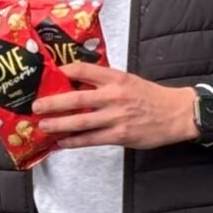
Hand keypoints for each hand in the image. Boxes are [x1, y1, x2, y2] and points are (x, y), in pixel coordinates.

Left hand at [32, 62, 198, 148]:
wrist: (176, 113)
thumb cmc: (149, 95)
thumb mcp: (127, 79)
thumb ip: (104, 80)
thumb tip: (76, 80)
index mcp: (116, 78)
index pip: (84, 70)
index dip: (65, 71)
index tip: (49, 74)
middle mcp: (114, 96)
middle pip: (77, 99)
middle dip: (53, 103)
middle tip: (36, 106)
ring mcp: (117, 117)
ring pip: (82, 122)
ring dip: (59, 124)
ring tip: (43, 125)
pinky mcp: (120, 135)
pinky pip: (92, 139)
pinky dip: (75, 141)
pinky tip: (61, 142)